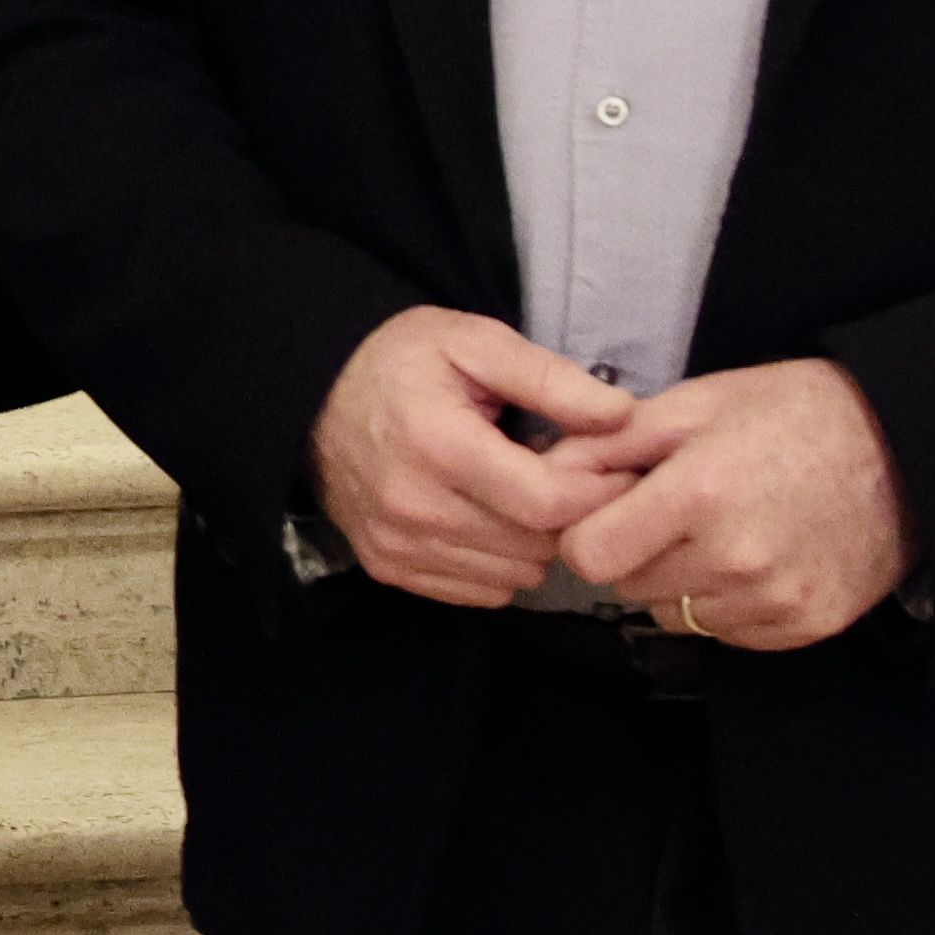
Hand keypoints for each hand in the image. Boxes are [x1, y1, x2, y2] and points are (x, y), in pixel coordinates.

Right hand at [304, 305, 648, 606]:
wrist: (312, 393)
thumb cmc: (401, 360)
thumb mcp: (476, 342)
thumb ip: (551, 379)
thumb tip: (622, 416)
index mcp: (438, 444)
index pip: (547, 503)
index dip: (598, 491)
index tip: (613, 468)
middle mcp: (412, 506)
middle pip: (535, 546)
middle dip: (568, 516)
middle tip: (568, 477)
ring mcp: (395, 543)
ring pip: (513, 578)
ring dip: (535, 544)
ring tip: (526, 495)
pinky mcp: (386, 566)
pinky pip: (479, 592)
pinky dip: (499, 564)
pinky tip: (490, 519)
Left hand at [555, 356, 909, 648]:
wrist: (906, 449)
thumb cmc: (794, 414)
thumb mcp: (695, 404)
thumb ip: (610, 443)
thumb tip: (543, 472)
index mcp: (697, 496)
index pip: (588, 556)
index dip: (588, 531)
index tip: (610, 510)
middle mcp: (733, 560)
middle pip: (627, 586)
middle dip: (635, 550)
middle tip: (675, 510)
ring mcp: (772, 601)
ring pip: (674, 614)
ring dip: (679, 580)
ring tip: (722, 529)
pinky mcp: (803, 626)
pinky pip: (726, 632)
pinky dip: (725, 602)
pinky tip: (755, 555)